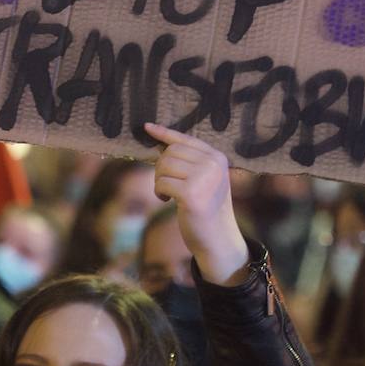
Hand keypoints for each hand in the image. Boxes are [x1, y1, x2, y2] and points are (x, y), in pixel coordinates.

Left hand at [144, 122, 249, 285]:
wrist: (217, 238)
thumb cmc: (206, 208)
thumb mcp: (203, 180)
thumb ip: (188, 162)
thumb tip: (160, 144)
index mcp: (217, 157)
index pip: (185, 139)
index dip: (164, 133)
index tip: (147, 127)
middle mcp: (213, 164)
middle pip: (170, 152)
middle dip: (160, 168)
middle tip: (165, 185)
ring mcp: (204, 178)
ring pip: (163, 166)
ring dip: (159, 181)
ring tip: (167, 194)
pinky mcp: (191, 194)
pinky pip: (161, 183)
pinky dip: (159, 192)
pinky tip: (166, 201)